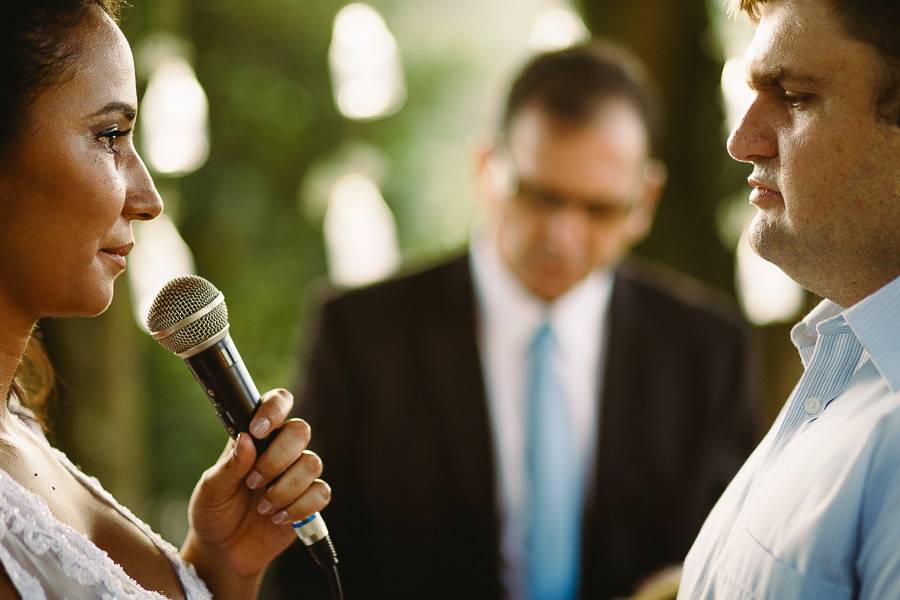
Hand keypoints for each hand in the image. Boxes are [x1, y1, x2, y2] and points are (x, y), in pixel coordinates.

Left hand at [182, 388, 331, 581]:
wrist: (223, 551)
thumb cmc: (214, 512)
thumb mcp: (211, 490)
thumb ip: (229, 466)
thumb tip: (247, 439)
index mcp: (257, 437)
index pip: (279, 403)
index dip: (275, 408)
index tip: (258, 430)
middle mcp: (281, 450)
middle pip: (300, 430)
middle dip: (278, 458)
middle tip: (253, 482)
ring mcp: (297, 475)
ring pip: (313, 463)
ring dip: (285, 488)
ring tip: (262, 507)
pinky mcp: (309, 501)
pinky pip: (321, 492)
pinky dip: (298, 507)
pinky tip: (277, 518)